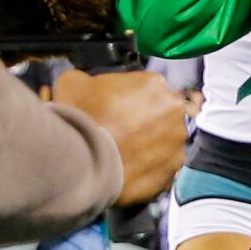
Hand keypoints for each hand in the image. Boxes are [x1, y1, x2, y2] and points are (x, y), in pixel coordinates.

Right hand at [53, 68, 187, 204]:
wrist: (83, 161)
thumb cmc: (80, 117)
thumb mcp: (73, 82)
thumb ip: (89, 80)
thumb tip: (87, 86)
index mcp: (154, 83)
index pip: (148, 88)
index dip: (132, 99)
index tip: (118, 110)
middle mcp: (174, 109)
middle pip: (163, 112)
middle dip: (147, 120)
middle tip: (123, 132)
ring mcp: (177, 141)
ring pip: (167, 140)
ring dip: (153, 144)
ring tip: (127, 154)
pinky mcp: (173, 168)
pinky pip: (164, 165)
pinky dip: (152, 167)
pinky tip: (132, 169)